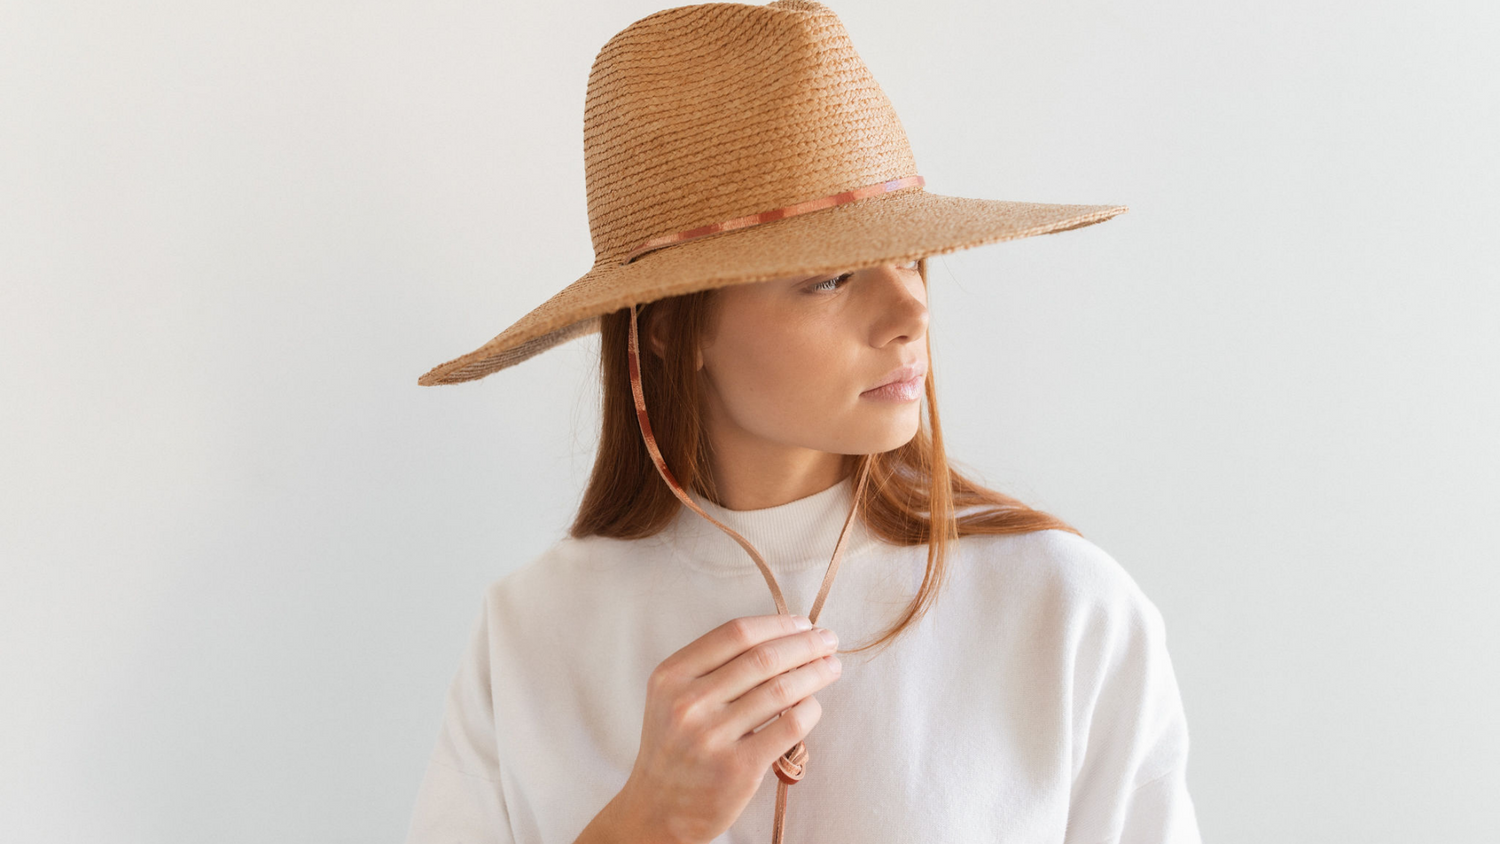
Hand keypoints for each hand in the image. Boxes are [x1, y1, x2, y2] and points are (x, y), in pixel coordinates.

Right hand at [613, 613, 842, 843]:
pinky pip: (788, 726)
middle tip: (829, 640)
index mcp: (672, 676)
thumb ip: (713, 667)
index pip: (735, 634)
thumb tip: (780, 637)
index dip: (778, 624)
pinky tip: (814, 704)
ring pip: (781, 689)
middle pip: (763, 658)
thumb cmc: (675, 746)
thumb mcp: (672, 697)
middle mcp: (689, 703)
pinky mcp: (738, 768)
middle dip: (805, 644)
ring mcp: (713, 736)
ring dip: (816, 672)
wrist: (657, 809)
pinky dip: (810, 710)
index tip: (803, 623)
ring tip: (831, 667)